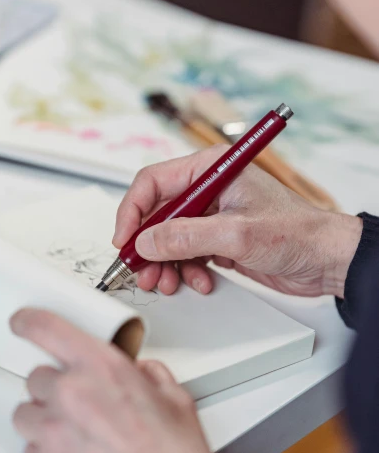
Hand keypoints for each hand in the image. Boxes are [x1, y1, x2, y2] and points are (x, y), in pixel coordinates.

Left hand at [11, 309, 222, 452]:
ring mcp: (51, 434)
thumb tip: (138, 372)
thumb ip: (148, 374)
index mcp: (99, 368)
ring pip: (26, 413)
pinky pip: (30, 450)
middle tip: (83, 407)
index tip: (22, 322)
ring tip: (77, 437)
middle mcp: (69, 394)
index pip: (46, 328)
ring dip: (46, 419)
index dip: (29, 322)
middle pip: (36, 377)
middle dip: (57, 388)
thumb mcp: (174, 397)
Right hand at [114, 146, 362, 299]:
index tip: (125, 241)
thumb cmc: (297, 233)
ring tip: (168, 283)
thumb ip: (186, 236)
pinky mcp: (218, 240)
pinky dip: (186, 271)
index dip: (133, 212)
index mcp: (211, 169)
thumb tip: (146, 242)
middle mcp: (208, 189)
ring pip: (168, 238)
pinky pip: (186, 254)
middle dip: (147, 246)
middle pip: (156, 214)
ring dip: (165, 263)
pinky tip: (200, 282)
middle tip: (143, 271)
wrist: (327, 260)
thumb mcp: (237, 234)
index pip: (153, 182)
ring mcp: (212, 216)